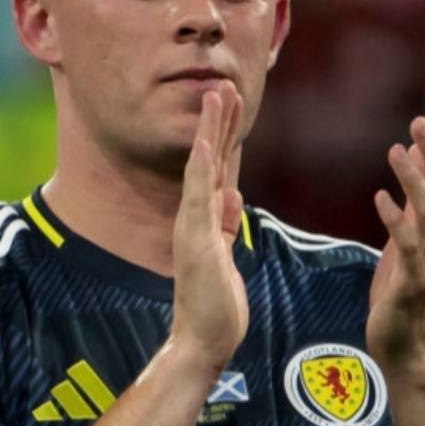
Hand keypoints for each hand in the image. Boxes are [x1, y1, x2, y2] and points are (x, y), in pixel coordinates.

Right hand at [168, 82, 247, 367]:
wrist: (201, 341)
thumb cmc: (215, 306)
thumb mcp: (225, 256)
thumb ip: (223, 224)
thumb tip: (231, 194)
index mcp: (205, 220)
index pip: (218, 169)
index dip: (224, 136)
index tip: (231, 103)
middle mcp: (195, 217)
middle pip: (210, 160)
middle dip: (218, 122)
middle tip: (224, 84)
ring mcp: (193, 226)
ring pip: (203, 169)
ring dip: (210, 131)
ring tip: (216, 94)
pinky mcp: (196, 241)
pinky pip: (198, 198)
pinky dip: (201, 169)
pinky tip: (205, 143)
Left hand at [367, 114, 424, 364]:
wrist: (406, 345)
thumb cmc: (404, 289)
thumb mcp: (408, 236)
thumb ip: (414, 199)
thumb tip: (412, 153)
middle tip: (420, 121)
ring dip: (415, 180)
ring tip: (395, 150)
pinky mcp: (410, 283)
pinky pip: (407, 248)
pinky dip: (395, 220)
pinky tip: (379, 197)